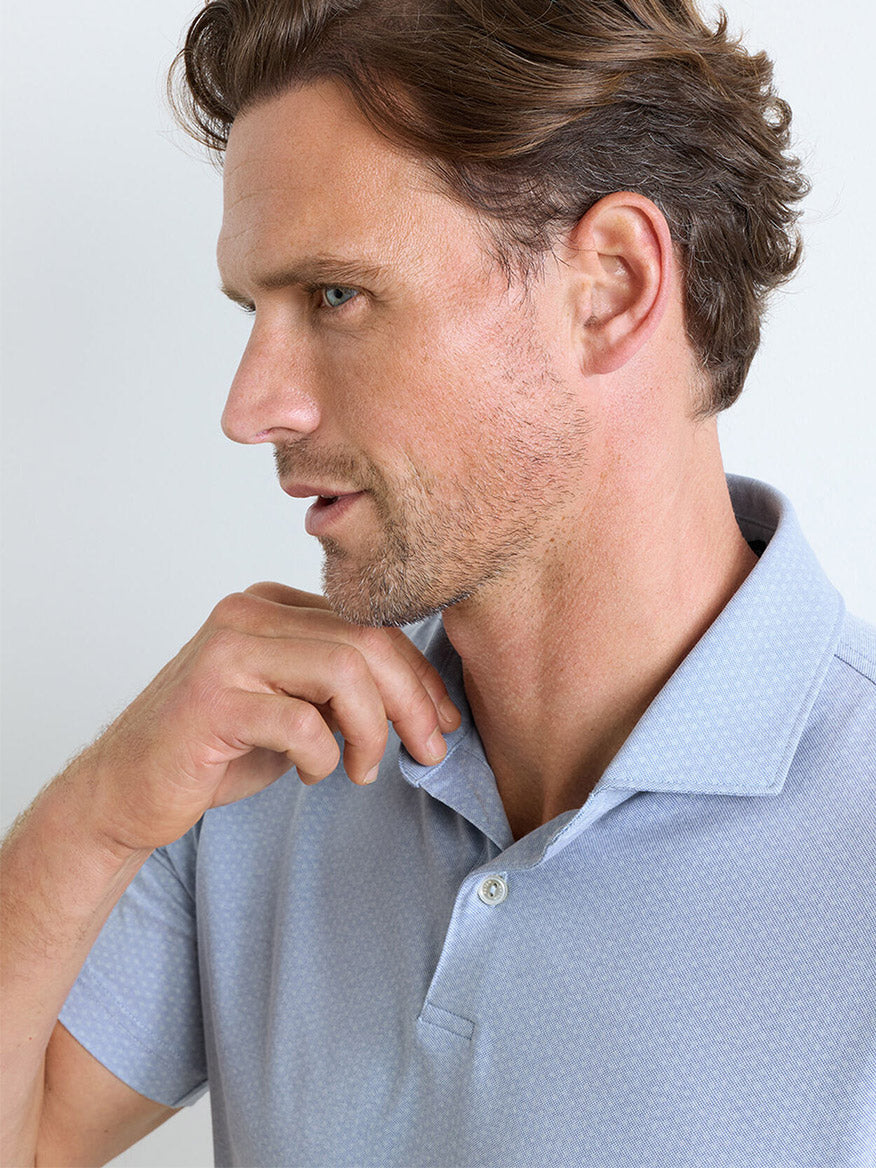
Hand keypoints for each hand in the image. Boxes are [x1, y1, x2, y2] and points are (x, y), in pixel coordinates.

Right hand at [74, 583, 460, 852]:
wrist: (127, 788)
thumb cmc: (216, 749)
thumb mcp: (293, 707)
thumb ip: (341, 688)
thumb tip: (424, 702)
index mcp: (271, 606)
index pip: (369, 626)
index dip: (418, 675)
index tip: (442, 720)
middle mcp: (248, 615)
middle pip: (365, 642)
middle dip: (412, 703)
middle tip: (429, 751)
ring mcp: (227, 653)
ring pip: (343, 673)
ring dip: (372, 731)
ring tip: (363, 769)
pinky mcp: (212, 702)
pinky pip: (300, 723)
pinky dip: (323, 756)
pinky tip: (311, 773)